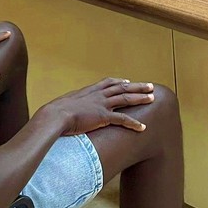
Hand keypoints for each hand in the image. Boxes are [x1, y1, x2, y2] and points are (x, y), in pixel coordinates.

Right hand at [40, 78, 154, 135]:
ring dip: (141, 98)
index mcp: (88, 91)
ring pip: (126, 99)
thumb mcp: (62, 105)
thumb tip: (62, 111)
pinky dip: (134, 123)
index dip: (119, 82)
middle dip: (137, 86)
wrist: (55, 116)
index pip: (107, 82)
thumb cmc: (54, 113)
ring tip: (153, 98)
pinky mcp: (103, 117)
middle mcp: (98, 95)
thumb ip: (67, 106)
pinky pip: (123, 120)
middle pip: (122, 88)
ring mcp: (102, 105)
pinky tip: (143, 127)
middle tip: (150, 86)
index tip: (127, 81)